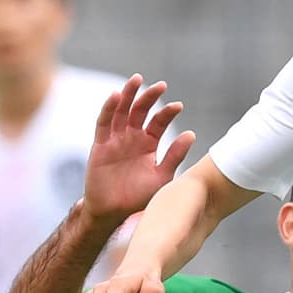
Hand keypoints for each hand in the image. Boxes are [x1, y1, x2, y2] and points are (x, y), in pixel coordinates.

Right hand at [82, 75, 195, 228]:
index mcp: (148, 144)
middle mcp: (132, 137)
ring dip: (128, 94)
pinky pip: (103, 123)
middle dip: (150, 97)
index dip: (167, 113)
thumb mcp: (162, 176)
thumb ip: (175, 156)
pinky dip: (108, 108)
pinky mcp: (100, 144)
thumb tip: (192, 134)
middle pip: (141, 111)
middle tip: (161, 86)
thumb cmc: (138, 197)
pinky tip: (116, 96)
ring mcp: (115, 139)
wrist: (113, 213)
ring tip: (137, 80)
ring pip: (122, 111)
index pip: (158, 122)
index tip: (178, 106)